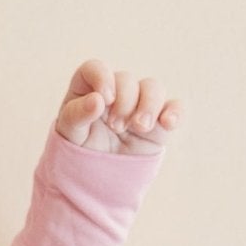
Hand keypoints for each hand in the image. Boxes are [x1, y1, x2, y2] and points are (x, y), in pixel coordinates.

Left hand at [54, 60, 184, 153]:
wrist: (98, 176)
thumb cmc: (80, 148)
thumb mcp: (70, 132)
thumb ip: (77, 114)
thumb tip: (97, 100)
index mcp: (88, 88)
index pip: (95, 69)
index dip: (102, 77)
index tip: (105, 99)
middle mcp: (116, 91)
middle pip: (127, 79)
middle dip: (124, 102)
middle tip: (116, 126)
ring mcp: (139, 104)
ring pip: (153, 87)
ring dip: (148, 105)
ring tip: (138, 127)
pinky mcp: (158, 121)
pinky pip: (175, 107)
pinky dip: (175, 112)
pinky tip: (168, 122)